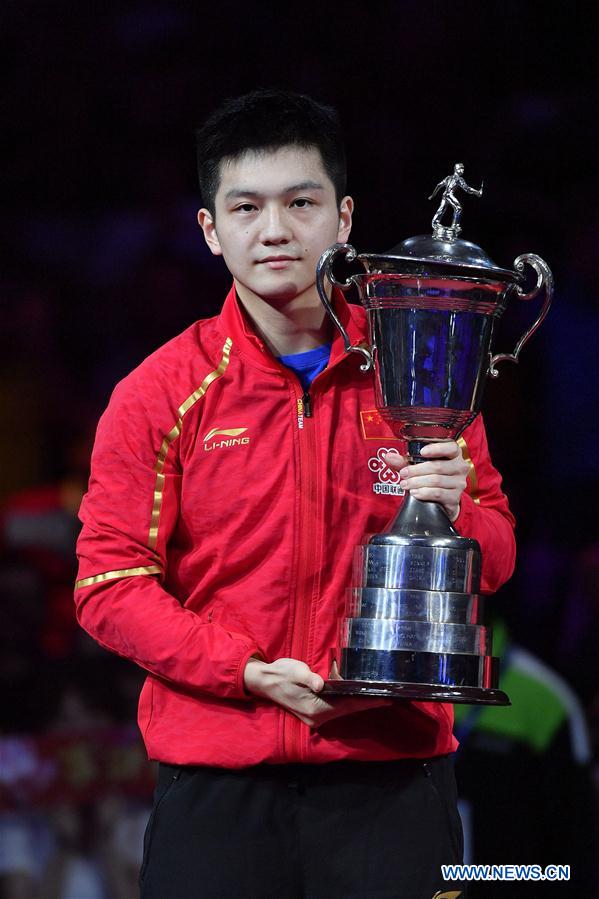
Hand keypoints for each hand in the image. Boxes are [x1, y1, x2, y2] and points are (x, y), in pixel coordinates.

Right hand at [243, 657, 389, 727]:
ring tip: (379, 694)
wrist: (265, 681)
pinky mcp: (315, 711)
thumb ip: (309, 678)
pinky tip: (360, 694)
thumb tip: (321, 685)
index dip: (366, 701)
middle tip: (390, 695)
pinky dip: (349, 701)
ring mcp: (316, 716)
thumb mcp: (295, 671)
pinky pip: (337, 707)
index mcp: (315, 708)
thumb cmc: (281, 673)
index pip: (347, 705)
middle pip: (349, 709)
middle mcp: (318, 717)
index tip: (385, 698)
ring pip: (344, 709)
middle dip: (368, 702)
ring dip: (360, 702)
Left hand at [385, 441, 468, 521]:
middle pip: (437, 466)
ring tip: (405, 484)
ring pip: (436, 480)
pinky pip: (438, 493)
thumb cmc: (431, 476)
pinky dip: (424, 493)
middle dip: (417, 470)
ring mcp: (459, 483)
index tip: (422, 452)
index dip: (436, 448)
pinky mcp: (455, 497)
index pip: (450, 447)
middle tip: (403, 474)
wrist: (442, 500)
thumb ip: (403, 462)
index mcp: (453, 454)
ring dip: (417, 482)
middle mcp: (459, 467)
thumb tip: (388, 457)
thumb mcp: (417, 466)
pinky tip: (414, 493)